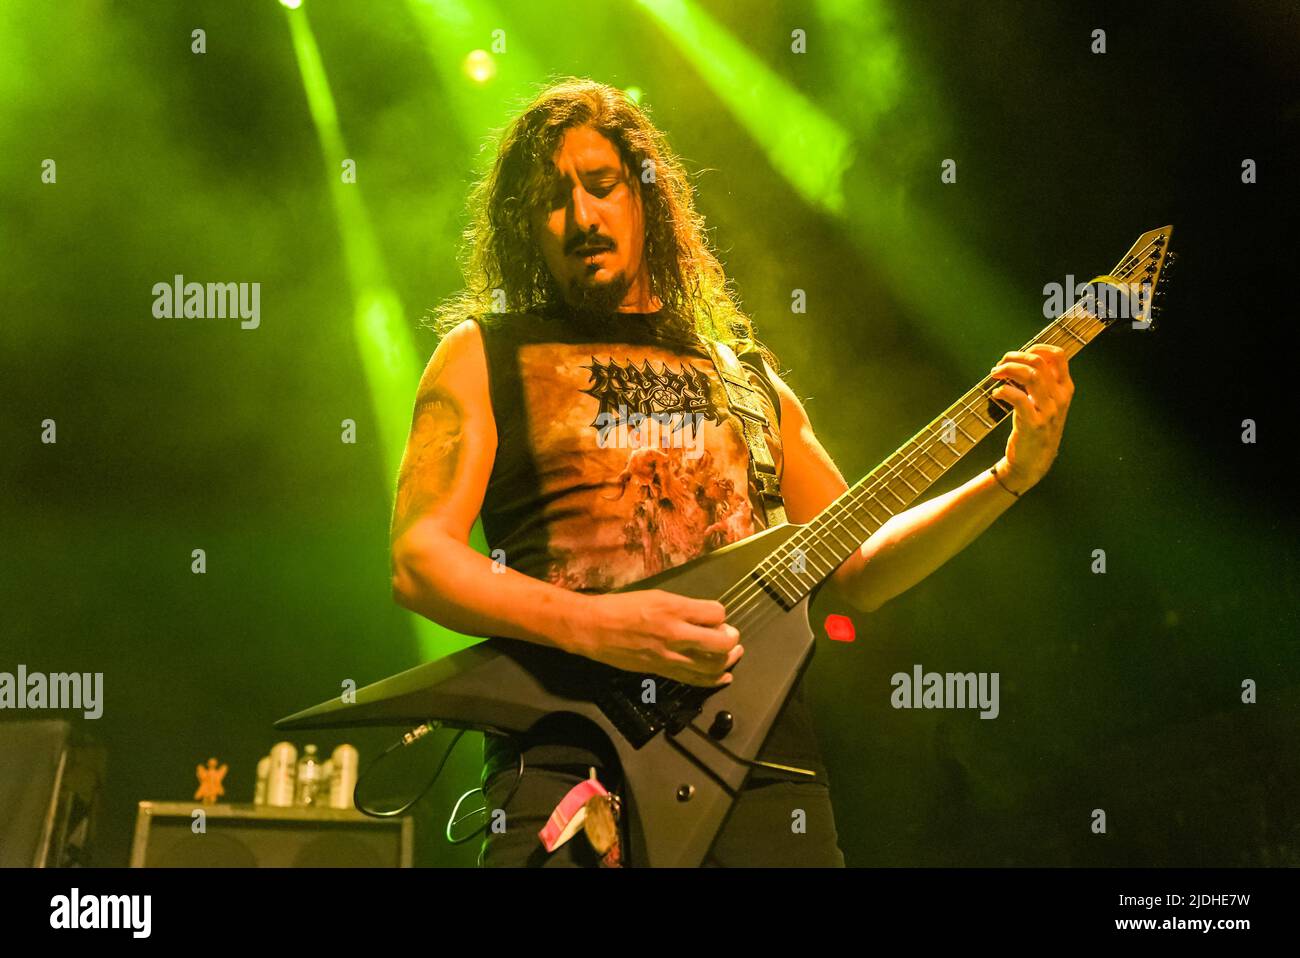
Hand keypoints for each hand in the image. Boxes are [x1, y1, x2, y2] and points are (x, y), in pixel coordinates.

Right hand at [565, 590, 743, 687]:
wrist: (595, 628)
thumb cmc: (622, 607)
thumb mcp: (657, 596)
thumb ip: (684, 607)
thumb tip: (707, 617)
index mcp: (674, 608)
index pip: (716, 613)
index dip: (720, 614)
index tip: (715, 616)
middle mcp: (676, 633)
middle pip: (721, 642)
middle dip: (731, 638)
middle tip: (730, 635)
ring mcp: (670, 656)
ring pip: (712, 665)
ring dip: (728, 660)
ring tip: (732, 653)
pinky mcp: (662, 671)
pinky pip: (695, 680)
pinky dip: (714, 680)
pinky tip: (724, 676)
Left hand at [989, 344, 1074, 492]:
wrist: (1033, 462)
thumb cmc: (1035, 427)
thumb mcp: (1046, 403)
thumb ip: (1041, 382)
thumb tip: (1023, 358)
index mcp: (1065, 388)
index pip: (1059, 356)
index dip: (1037, 347)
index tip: (1019, 353)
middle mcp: (1060, 397)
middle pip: (1039, 362)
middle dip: (1015, 357)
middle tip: (999, 365)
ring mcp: (1048, 411)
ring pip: (1031, 375)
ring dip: (1008, 369)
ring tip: (995, 374)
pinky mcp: (1033, 424)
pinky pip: (1018, 398)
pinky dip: (1004, 391)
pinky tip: (996, 394)